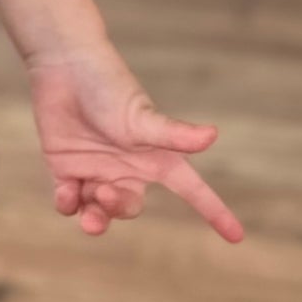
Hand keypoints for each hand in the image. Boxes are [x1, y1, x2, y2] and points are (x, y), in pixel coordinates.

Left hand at [26, 44, 243, 242]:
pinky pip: (69, 202)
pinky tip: (67, 195)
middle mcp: (127, 168)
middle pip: (130, 206)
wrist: (64, 65)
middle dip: (120, 208)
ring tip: (90, 218)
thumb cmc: (108, 87)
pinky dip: (68, 205)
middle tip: (105, 194)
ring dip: (96, 218)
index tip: (237, 236)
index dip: (214, 211)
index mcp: (155, 158)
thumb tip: (213, 134)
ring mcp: (96, 170)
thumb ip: (173, 134)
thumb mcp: (142, 118)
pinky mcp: (66, 169)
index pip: (191, 190)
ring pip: (99, 211)